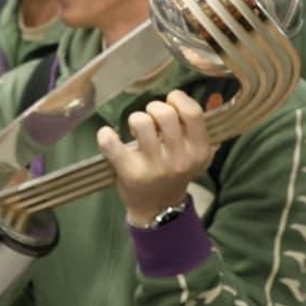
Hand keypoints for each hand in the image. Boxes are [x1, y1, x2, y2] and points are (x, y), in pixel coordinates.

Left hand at [98, 89, 214, 226]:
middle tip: (151, 118)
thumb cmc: (175, 171)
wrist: (158, 207)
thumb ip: (198, 129)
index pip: (193, 113)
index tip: (171, 101)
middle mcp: (179, 160)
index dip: (178, 99)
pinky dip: (106, 135)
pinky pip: (112, 143)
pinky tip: (109, 135)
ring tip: (136, 129)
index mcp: (199, 151)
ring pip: (141, 122)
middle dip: (154, 108)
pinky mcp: (130, 173)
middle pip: (165, 114)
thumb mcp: (196, 155)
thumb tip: (186, 98)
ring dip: (135, 119)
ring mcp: (154, 167)